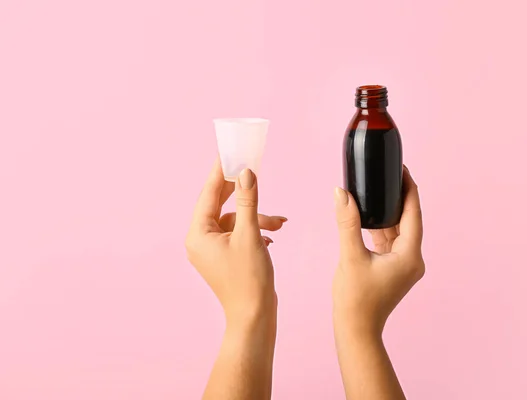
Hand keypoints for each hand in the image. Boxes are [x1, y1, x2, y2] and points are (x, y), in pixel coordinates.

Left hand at [185, 160, 285, 328]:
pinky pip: (239, 233)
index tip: (229, 153)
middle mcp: (200, 241)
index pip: (209, 194)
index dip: (221, 172)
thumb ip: (248, 201)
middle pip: (221, 205)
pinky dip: (255, 230)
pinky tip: (271, 237)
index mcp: (198, 234)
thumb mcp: (250, 234)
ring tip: (278, 224)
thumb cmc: (249, 279)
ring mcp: (212, 250)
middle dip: (244, 194)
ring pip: (235, 220)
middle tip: (254, 173)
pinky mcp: (225, 256)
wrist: (255, 316)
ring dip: (257, 218)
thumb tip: (246, 173)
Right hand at [333, 166, 424, 335]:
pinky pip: (391, 241)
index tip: (402, 169)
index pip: (413, 213)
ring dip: (389, 212)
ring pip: (399, 230)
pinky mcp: (394, 269)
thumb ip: (347, 222)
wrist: (356, 329)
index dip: (409, 188)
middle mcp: (413, 259)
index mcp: (410, 255)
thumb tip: (341, 193)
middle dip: (399, 196)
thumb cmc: (355, 299)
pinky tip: (370, 216)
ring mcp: (404, 265)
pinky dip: (381, 227)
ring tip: (379, 190)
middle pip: (409, 219)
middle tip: (389, 174)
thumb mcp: (350, 256)